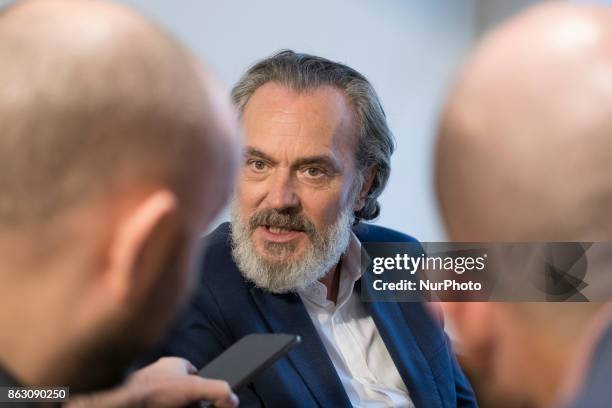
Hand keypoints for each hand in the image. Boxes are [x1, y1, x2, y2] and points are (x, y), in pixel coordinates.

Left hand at [67, 357, 238, 407]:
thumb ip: (218, 390)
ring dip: (174, 404)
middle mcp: (159, 374)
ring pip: (167, 398)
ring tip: (175, 407)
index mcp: (173, 364)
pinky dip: (160, 405)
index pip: (193, 372)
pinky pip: (155, 402)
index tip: (205, 398)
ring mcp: (147, 388)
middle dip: (188, 399)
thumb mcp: (195, 388)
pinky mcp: (142, 400)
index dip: (201, 386)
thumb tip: (232, 398)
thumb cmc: (154, 390)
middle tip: (191, 406)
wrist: (125, 403)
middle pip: (182, 388)